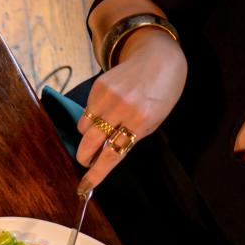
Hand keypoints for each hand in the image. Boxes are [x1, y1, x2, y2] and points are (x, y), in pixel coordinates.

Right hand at [76, 27, 185, 186]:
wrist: (158, 57)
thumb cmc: (161, 93)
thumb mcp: (153, 120)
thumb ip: (130, 137)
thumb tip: (105, 155)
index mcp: (141, 121)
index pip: (111, 155)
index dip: (96, 174)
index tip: (84, 187)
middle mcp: (122, 109)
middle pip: (89, 144)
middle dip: (85, 157)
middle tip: (87, 160)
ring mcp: (107, 97)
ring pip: (83, 129)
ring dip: (89, 135)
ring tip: (102, 128)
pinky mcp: (97, 87)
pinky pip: (86, 112)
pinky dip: (92, 117)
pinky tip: (106, 108)